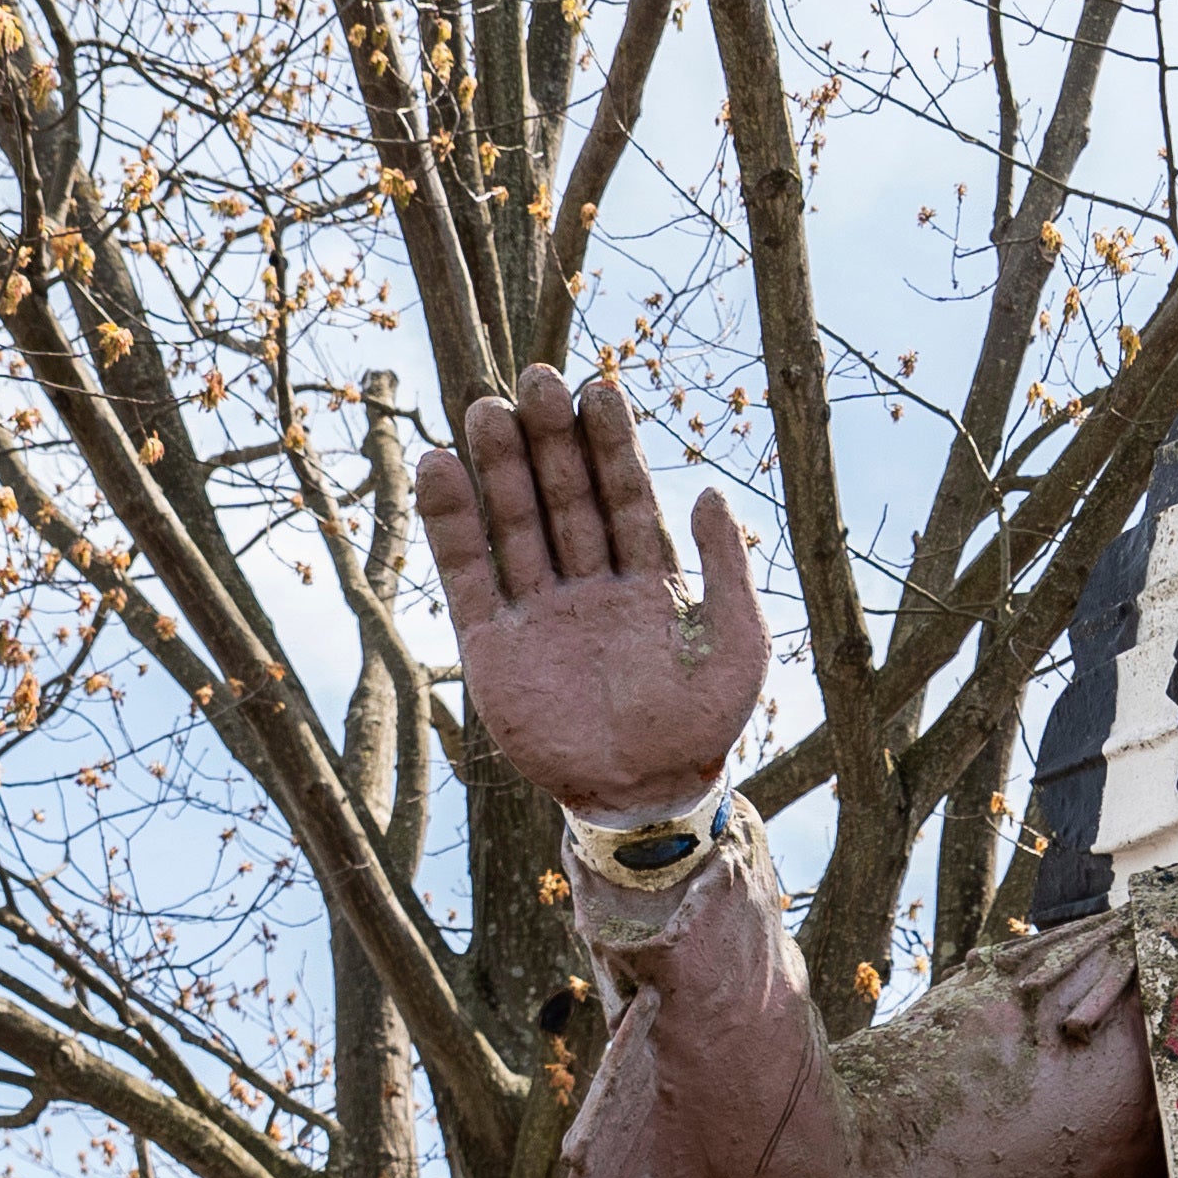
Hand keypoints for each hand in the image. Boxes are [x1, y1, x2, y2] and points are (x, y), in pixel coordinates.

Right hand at [413, 365, 768, 824]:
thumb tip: (709, 490)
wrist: (646, 796)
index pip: (624, 497)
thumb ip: (726, 568)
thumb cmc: (701, 727)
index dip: (611, 446)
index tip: (597, 388)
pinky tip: (439, 468)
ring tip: (484, 408)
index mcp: (647, 581)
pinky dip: (452, 525)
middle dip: (551, 440)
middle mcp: (589, 586)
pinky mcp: (494, 645)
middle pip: (564, 498)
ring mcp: (539, 612)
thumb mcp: (737, 645)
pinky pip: (469, 575)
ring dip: (500, 468)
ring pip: (515, 524)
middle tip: (537, 380)